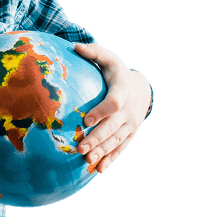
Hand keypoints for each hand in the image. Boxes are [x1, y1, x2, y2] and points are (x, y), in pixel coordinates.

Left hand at [73, 43, 150, 173]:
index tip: (85, 120)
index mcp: (122, 92)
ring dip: (102, 152)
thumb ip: (94, 52)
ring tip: (86, 161)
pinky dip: (111, 159)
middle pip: (112, 128)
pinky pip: (121, 149)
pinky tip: (99, 170)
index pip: (113, 104)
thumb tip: (75, 46)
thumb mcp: (109, 59)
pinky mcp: (130, 135)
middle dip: (97, 139)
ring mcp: (130, 126)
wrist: (142, 88)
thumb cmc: (117, 73)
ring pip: (116, 142)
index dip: (101, 112)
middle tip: (80, 148)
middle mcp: (128, 112)